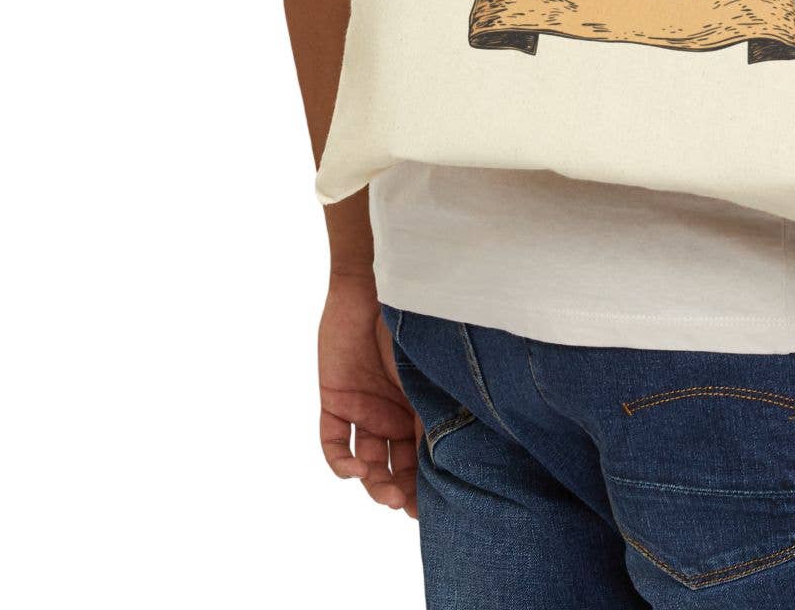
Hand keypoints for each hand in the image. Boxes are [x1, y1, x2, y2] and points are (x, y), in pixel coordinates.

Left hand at [319, 270, 420, 519]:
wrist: (379, 286)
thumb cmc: (415, 324)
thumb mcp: (431, 374)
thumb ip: (440, 409)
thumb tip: (462, 455)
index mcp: (418, 408)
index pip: (421, 458)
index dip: (424, 486)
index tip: (430, 508)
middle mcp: (391, 414)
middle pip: (394, 466)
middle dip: (400, 490)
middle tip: (406, 505)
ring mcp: (362, 410)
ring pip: (364, 463)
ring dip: (373, 483)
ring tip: (385, 492)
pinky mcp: (335, 401)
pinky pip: (332, 443)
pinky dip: (341, 463)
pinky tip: (355, 470)